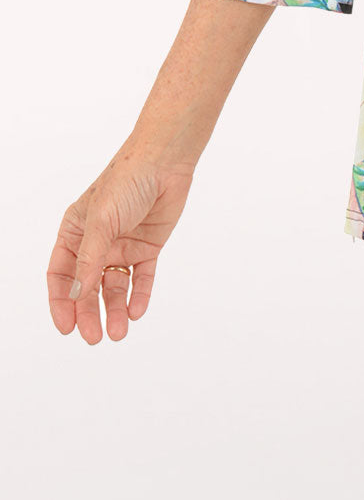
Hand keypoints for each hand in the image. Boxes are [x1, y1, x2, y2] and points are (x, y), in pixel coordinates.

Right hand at [46, 145, 195, 343]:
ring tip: (118, 332)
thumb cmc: (126, 181)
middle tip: (94, 337)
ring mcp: (122, 244)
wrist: (166, 162)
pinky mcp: (147, 246)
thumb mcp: (101, 221)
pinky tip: (137, 312)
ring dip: (115, 309)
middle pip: (87, 286)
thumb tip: (77, 295)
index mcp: (75, 231)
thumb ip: (89, 259)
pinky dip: (139, 295)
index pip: (61, 274)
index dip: (61, 301)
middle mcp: (97, 241)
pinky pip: (142, 277)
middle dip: (88, 312)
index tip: (66, 327)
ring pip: (114, 286)